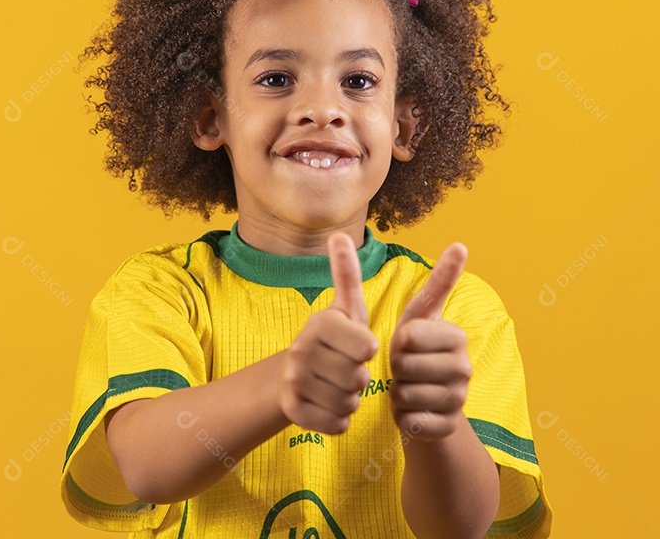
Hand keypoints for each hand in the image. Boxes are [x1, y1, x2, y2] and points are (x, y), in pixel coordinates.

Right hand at [278, 232, 378, 434]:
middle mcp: (300, 350)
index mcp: (319, 323)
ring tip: (336, 385)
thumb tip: (339, 234)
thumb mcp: (345, 308)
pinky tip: (328, 405)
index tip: (358, 345)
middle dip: (359, 378)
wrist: (293, 376)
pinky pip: (336, 424)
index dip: (368, 350)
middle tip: (346, 369)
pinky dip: (339, 420)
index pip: (367, 346)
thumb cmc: (334, 340)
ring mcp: (293, 381)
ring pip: (348, 403)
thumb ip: (347, 275)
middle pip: (358, 377)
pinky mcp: (291, 410)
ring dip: (350, 399)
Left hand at [388, 242, 470, 441]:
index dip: (397, 340)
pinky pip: (409, 420)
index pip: (409, 335)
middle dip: (394, 367)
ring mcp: (460, 399)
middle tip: (404, 368)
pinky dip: (401, 416)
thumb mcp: (421, 315)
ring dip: (396, 392)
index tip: (407, 342)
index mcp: (457, 336)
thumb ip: (438, 282)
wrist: (426, 402)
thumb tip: (462, 243)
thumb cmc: (416, 352)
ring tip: (407, 387)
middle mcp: (465, 367)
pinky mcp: (448, 427)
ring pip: (403, 394)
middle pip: (403, 365)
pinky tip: (411, 410)